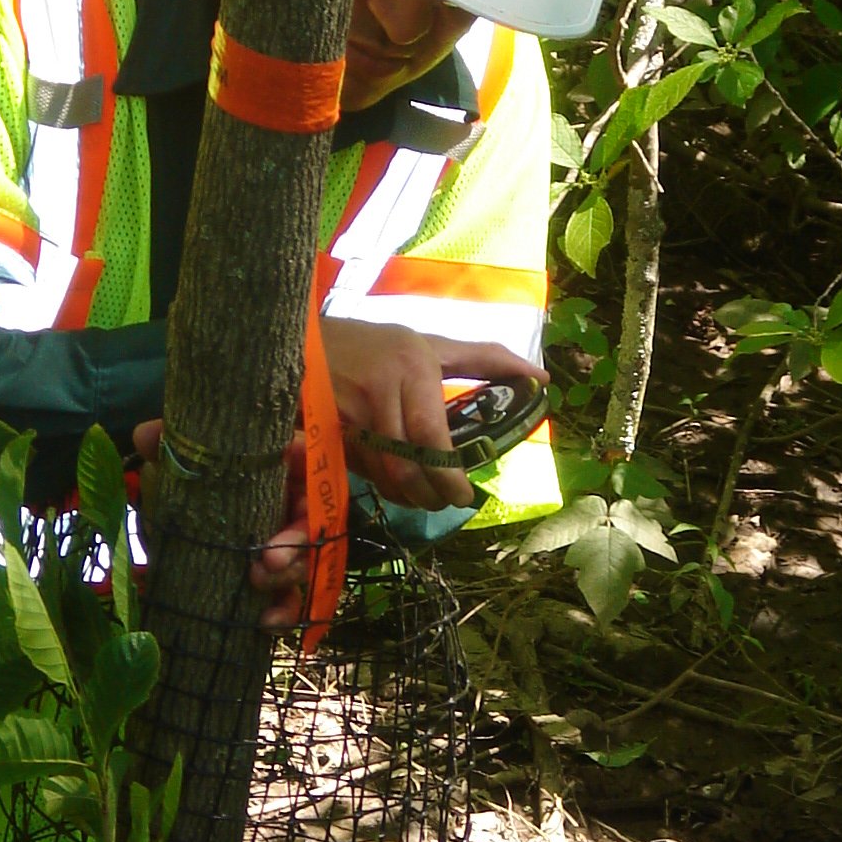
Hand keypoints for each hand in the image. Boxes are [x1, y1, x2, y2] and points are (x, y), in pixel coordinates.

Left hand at [136, 420, 313, 629]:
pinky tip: (265, 624)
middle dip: (295, 544)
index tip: (288, 471)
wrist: (180, 512)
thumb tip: (145, 436)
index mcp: (280, 467)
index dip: (303, 472)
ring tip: (257, 584)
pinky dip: (281, 613)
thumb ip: (169, 446)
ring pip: (304, 563)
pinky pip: (289, 598)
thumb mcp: (185, 462)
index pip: (305, 461)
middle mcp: (290, 505)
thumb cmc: (198, 480)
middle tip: (266, 560)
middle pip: (311, 522)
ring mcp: (287, 545)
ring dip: (287, 579)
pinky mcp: (275, 580)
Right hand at [318, 320, 542, 511]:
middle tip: (447, 504)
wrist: (300, 337)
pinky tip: (398, 488)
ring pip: (383, 474)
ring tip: (426, 499)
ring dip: (407, 496)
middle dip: (429, 494)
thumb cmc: (376, 342)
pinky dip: (384, 486)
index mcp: (411, 367)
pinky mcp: (326, 433)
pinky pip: (362, 471)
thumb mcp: (429, 343)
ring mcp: (347, 415)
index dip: (448, 474)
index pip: (431, 435)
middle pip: (406, 464)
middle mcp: (379, 392)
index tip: (464, 495)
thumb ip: (485, 359)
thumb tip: (541, 378)